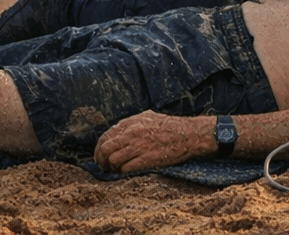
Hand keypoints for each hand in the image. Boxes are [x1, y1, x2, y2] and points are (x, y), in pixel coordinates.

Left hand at [93, 110, 207, 171]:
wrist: (189, 135)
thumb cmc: (170, 126)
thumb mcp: (148, 117)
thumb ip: (131, 123)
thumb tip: (117, 132)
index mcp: (131, 123)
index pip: (104, 137)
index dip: (99, 150)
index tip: (101, 157)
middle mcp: (132, 133)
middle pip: (104, 150)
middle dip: (102, 161)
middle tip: (105, 167)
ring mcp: (138, 146)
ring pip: (113, 161)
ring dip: (113, 168)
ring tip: (117, 170)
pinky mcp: (146, 159)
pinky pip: (125, 169)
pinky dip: (123, 172)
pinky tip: (128, 172)